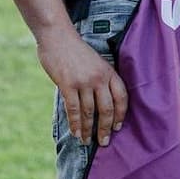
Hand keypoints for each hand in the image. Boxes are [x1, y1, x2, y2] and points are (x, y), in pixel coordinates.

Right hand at [36, 20, 128, 144]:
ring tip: (86, 141)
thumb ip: (100, 79)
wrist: (58, 36)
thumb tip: (100, 103)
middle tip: (104, 142)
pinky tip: (75, 132)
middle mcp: (99, 78)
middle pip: (107, 109)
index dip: (121, 115)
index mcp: (109, 71)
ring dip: (88, 130)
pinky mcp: (68, 84)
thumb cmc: (75, 50)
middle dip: (105, 128)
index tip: (117, 128)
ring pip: (89, 112)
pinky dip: (75, 124)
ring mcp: (84, 81)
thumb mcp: (96, 61)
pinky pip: (73, 109)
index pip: (122, 97)